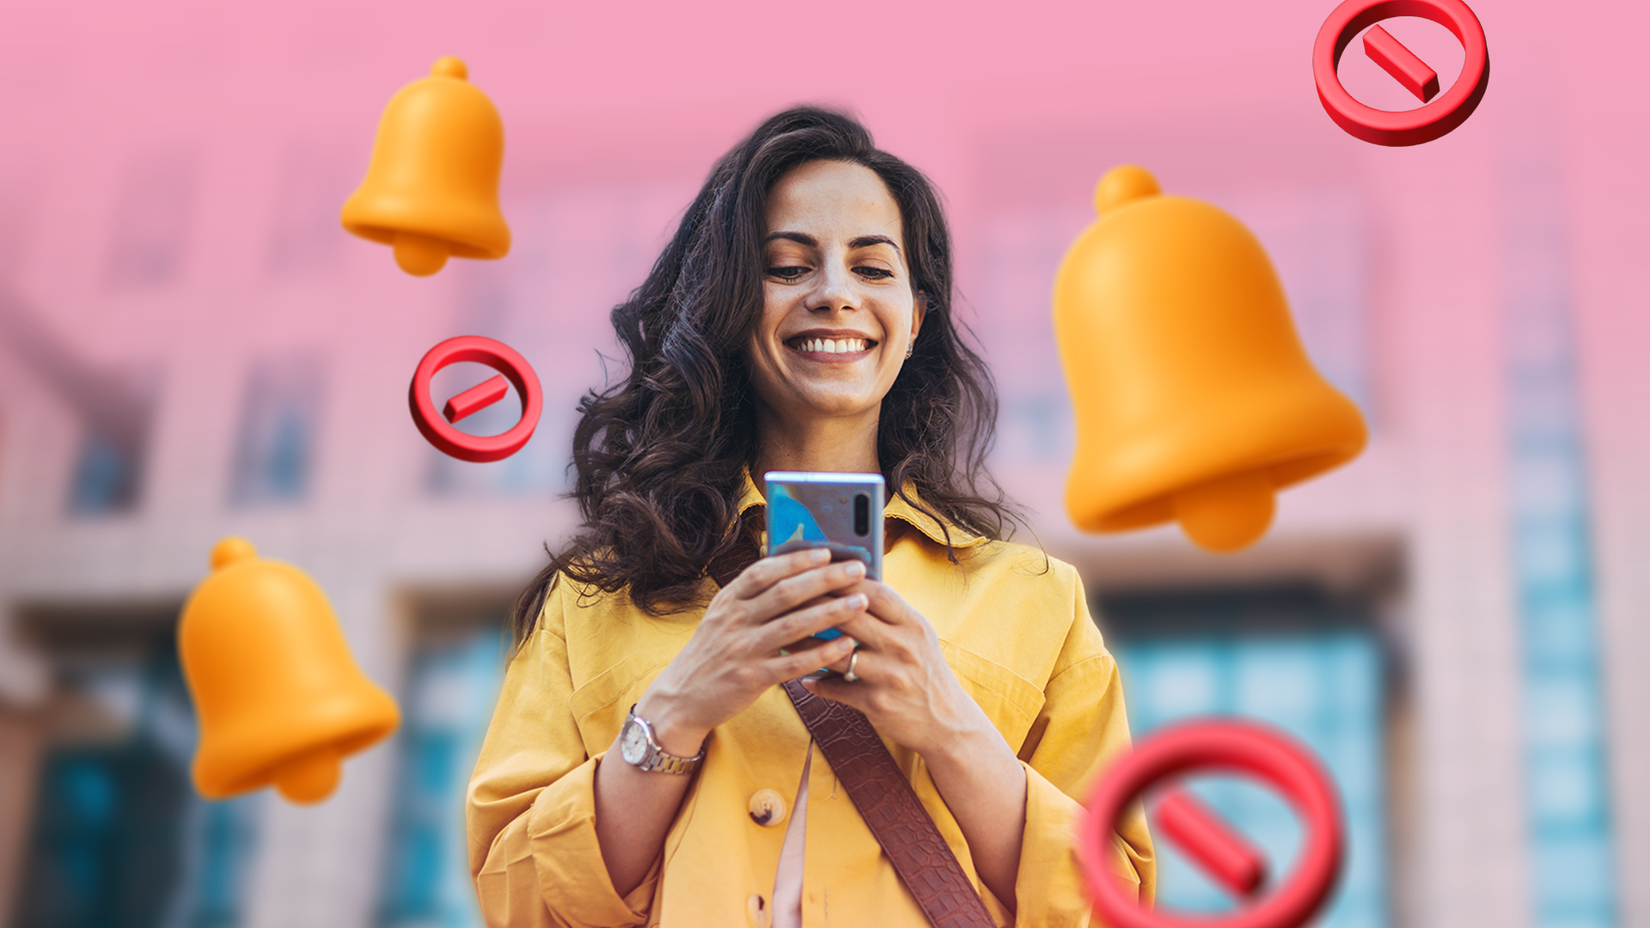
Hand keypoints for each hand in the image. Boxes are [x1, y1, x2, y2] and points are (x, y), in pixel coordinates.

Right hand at [636, 548, 869, 753]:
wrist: (681, 699)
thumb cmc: (712, 654)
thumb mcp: (723, 617)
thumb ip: (752, 597)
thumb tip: (792, 569)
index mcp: (728, 600)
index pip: (764, 571)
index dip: (797, 560)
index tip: (827, 552)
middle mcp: (734, 620)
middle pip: (785, 593)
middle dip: (825, 579)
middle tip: (857, 569)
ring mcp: (742, 649)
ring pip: (793, 625)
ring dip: (831, 612)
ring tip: (861, 602)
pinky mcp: (751, 678)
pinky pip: (794, 663)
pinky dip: (822, 653)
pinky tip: (846, 645)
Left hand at [801, 580, 993, 758]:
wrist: (947, 722)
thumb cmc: (924, 672)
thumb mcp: (917, 637)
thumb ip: (889, 614)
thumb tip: (848, 586)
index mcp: (914, 624)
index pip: (875, 591)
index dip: (843, 580)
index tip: (815, 571)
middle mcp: (904, 646)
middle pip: (851, 617)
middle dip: (815, 606)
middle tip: (786, 600)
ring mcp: (891, 675)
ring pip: (837, 654)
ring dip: (806, 646)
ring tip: (783, 639)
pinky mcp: (878, 703)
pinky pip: (837, 689)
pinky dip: (817, 683)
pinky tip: (802, 678)